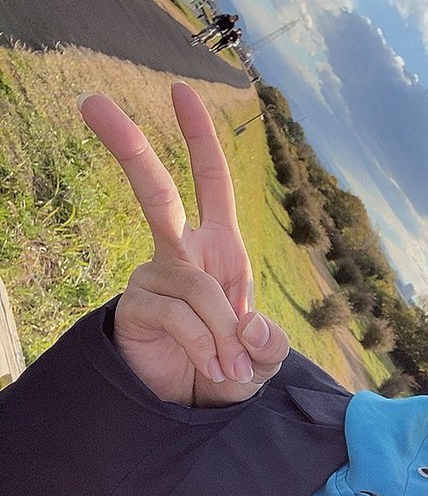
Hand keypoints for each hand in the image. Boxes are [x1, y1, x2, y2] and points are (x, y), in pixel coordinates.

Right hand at [78, 82, 288, 406]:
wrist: (195, 406)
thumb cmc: (231, 367)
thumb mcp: (265, 356)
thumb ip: (270, 343)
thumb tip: (251, 325)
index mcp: (219, 248)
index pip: (211, 182)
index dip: (199, 137)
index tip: (181, 89)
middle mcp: (182, 252)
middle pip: (155, 193)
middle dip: (127, 146)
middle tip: (89, 100)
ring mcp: (154, 277)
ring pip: (195, 285)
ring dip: (223, 332)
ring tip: (232, 369)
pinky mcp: (136, 307)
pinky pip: (181, 317)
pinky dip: (207, 347)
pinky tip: (213, 369)